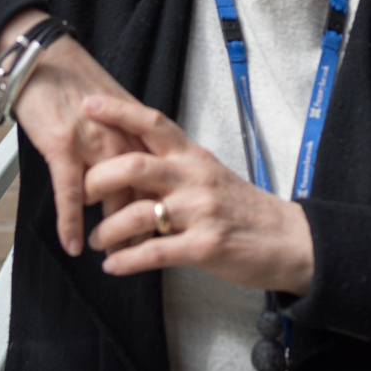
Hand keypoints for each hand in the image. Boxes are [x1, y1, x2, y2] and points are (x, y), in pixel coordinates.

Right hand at [0, 10, 145, 256]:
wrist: (42, 58)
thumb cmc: (73, 81)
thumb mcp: (112, 110)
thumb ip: (126, 138)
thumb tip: (134, 166)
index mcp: (137, 130)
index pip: (160, 178)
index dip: (164, 207)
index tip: (167, 229)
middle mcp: (123, 138)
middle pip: (143, 194)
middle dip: (143, 227)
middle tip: (140, 252)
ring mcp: (94, 144)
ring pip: (113, 199)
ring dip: (110, 232)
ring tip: (108, 253)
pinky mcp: (64, 147)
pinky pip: (71, 193)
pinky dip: (72, 222)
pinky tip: (72, 242)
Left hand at [79, 95, 314, 295]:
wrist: (288, 240)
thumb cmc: (244, 209)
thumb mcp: (209, 176)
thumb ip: (173, 170)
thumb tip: (129, 166)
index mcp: (194, 157)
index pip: (153, 123)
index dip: (118, 112)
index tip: (89, 104)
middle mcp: (195, 179)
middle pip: (134, 166)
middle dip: (98, 178)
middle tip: (82, 192)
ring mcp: (200, 213)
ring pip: (138, 214)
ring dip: (108, 230)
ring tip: (97, 240)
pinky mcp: (204, 247)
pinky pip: (154, 252)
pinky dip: (127, 261)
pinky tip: (112, 266)